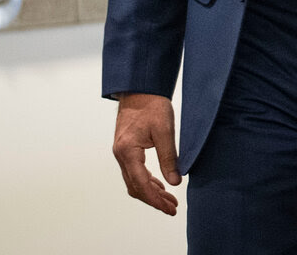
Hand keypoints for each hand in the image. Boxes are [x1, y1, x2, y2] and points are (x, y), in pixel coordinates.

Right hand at [112, 93, 181, 214]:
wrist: (140, 88)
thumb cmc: (152, 104)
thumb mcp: (164, 130)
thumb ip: (169, 157)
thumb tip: (175, 182)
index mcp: (128, 151)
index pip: (141, 184)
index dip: (155, 200)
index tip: (169, 208)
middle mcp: (121, 154)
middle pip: (135, 187)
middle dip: (153, 200)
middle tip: (172, 208)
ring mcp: (121, 152)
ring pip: (133, 181)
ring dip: (150, 192)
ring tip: (169, 200)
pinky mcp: (126, 148)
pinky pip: (134, 172)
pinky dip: (146, 181)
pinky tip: (159, 184)